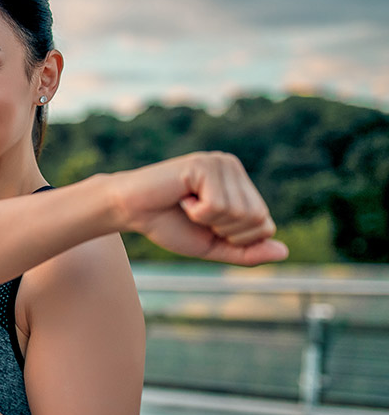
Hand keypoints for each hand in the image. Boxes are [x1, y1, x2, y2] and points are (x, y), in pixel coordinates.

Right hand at [114, 152, 288, 265]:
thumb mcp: (213, 246)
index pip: (265, 224)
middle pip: (257, 219)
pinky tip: (181, 197)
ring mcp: (220, 163)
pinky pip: (218, 205)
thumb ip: (246, 251)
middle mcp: (233, 168)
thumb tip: (283, 252)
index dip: (235, 239)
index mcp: (240, 184)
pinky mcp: (204, 164)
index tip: (206, 224)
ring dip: (208, 221)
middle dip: (224, 231)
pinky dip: (197, 213)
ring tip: (186, 205)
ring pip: (239, 213)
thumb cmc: (169, 225)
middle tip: (195, 215)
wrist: (130, 211)